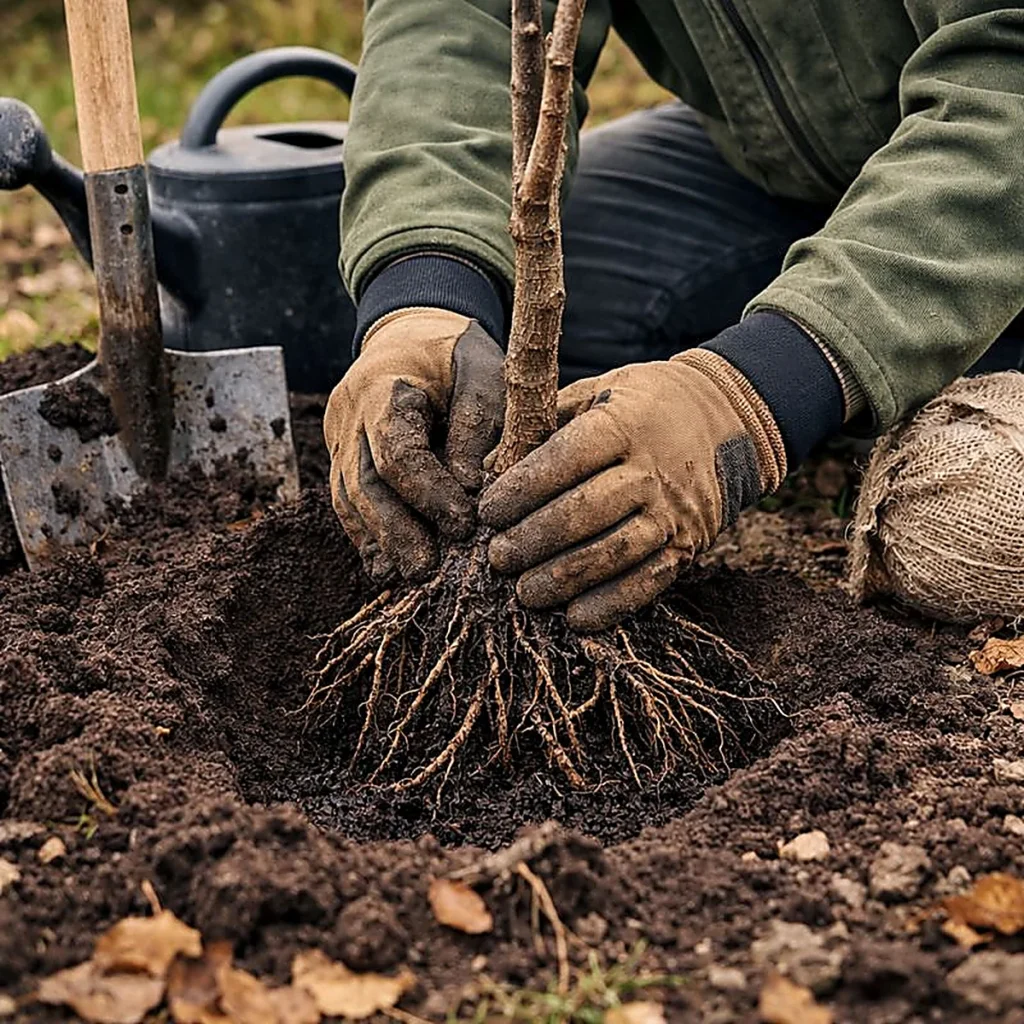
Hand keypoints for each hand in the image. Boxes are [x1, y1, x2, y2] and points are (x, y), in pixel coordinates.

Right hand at [324, 308, 504, 580]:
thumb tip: (468, 488)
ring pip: (349, 499)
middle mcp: (349, 417)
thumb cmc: (457, 355)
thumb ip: (476, 427)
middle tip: (427, 571)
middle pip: (363, 483)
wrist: (411, 334)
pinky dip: (369, 537)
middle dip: (396, 531)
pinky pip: (349, 504)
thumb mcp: (482, 375)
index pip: (397, 449)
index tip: (464, 523)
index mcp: (384, 387)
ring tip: (412, 577)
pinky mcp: (344, 460)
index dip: (428, 491)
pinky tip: (388, 568)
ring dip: (381, 542)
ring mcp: (340, 440)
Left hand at [479, 350, 786, 630]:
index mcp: (622, 424)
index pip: (565, 461)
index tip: (487, 512)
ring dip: (563, 579)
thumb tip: (485, 468)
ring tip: (524, 593)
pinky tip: (573, 618)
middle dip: (532, 541)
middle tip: (497, 558)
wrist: (727, 420)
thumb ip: (543, 424)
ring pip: (613, 554)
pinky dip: (611, 605)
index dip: (521, 490)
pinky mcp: (688, 546)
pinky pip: (648, 582)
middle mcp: (651, 470)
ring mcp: (673, 512)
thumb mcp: (596, 391)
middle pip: (584, 513)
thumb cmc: (643, 404)